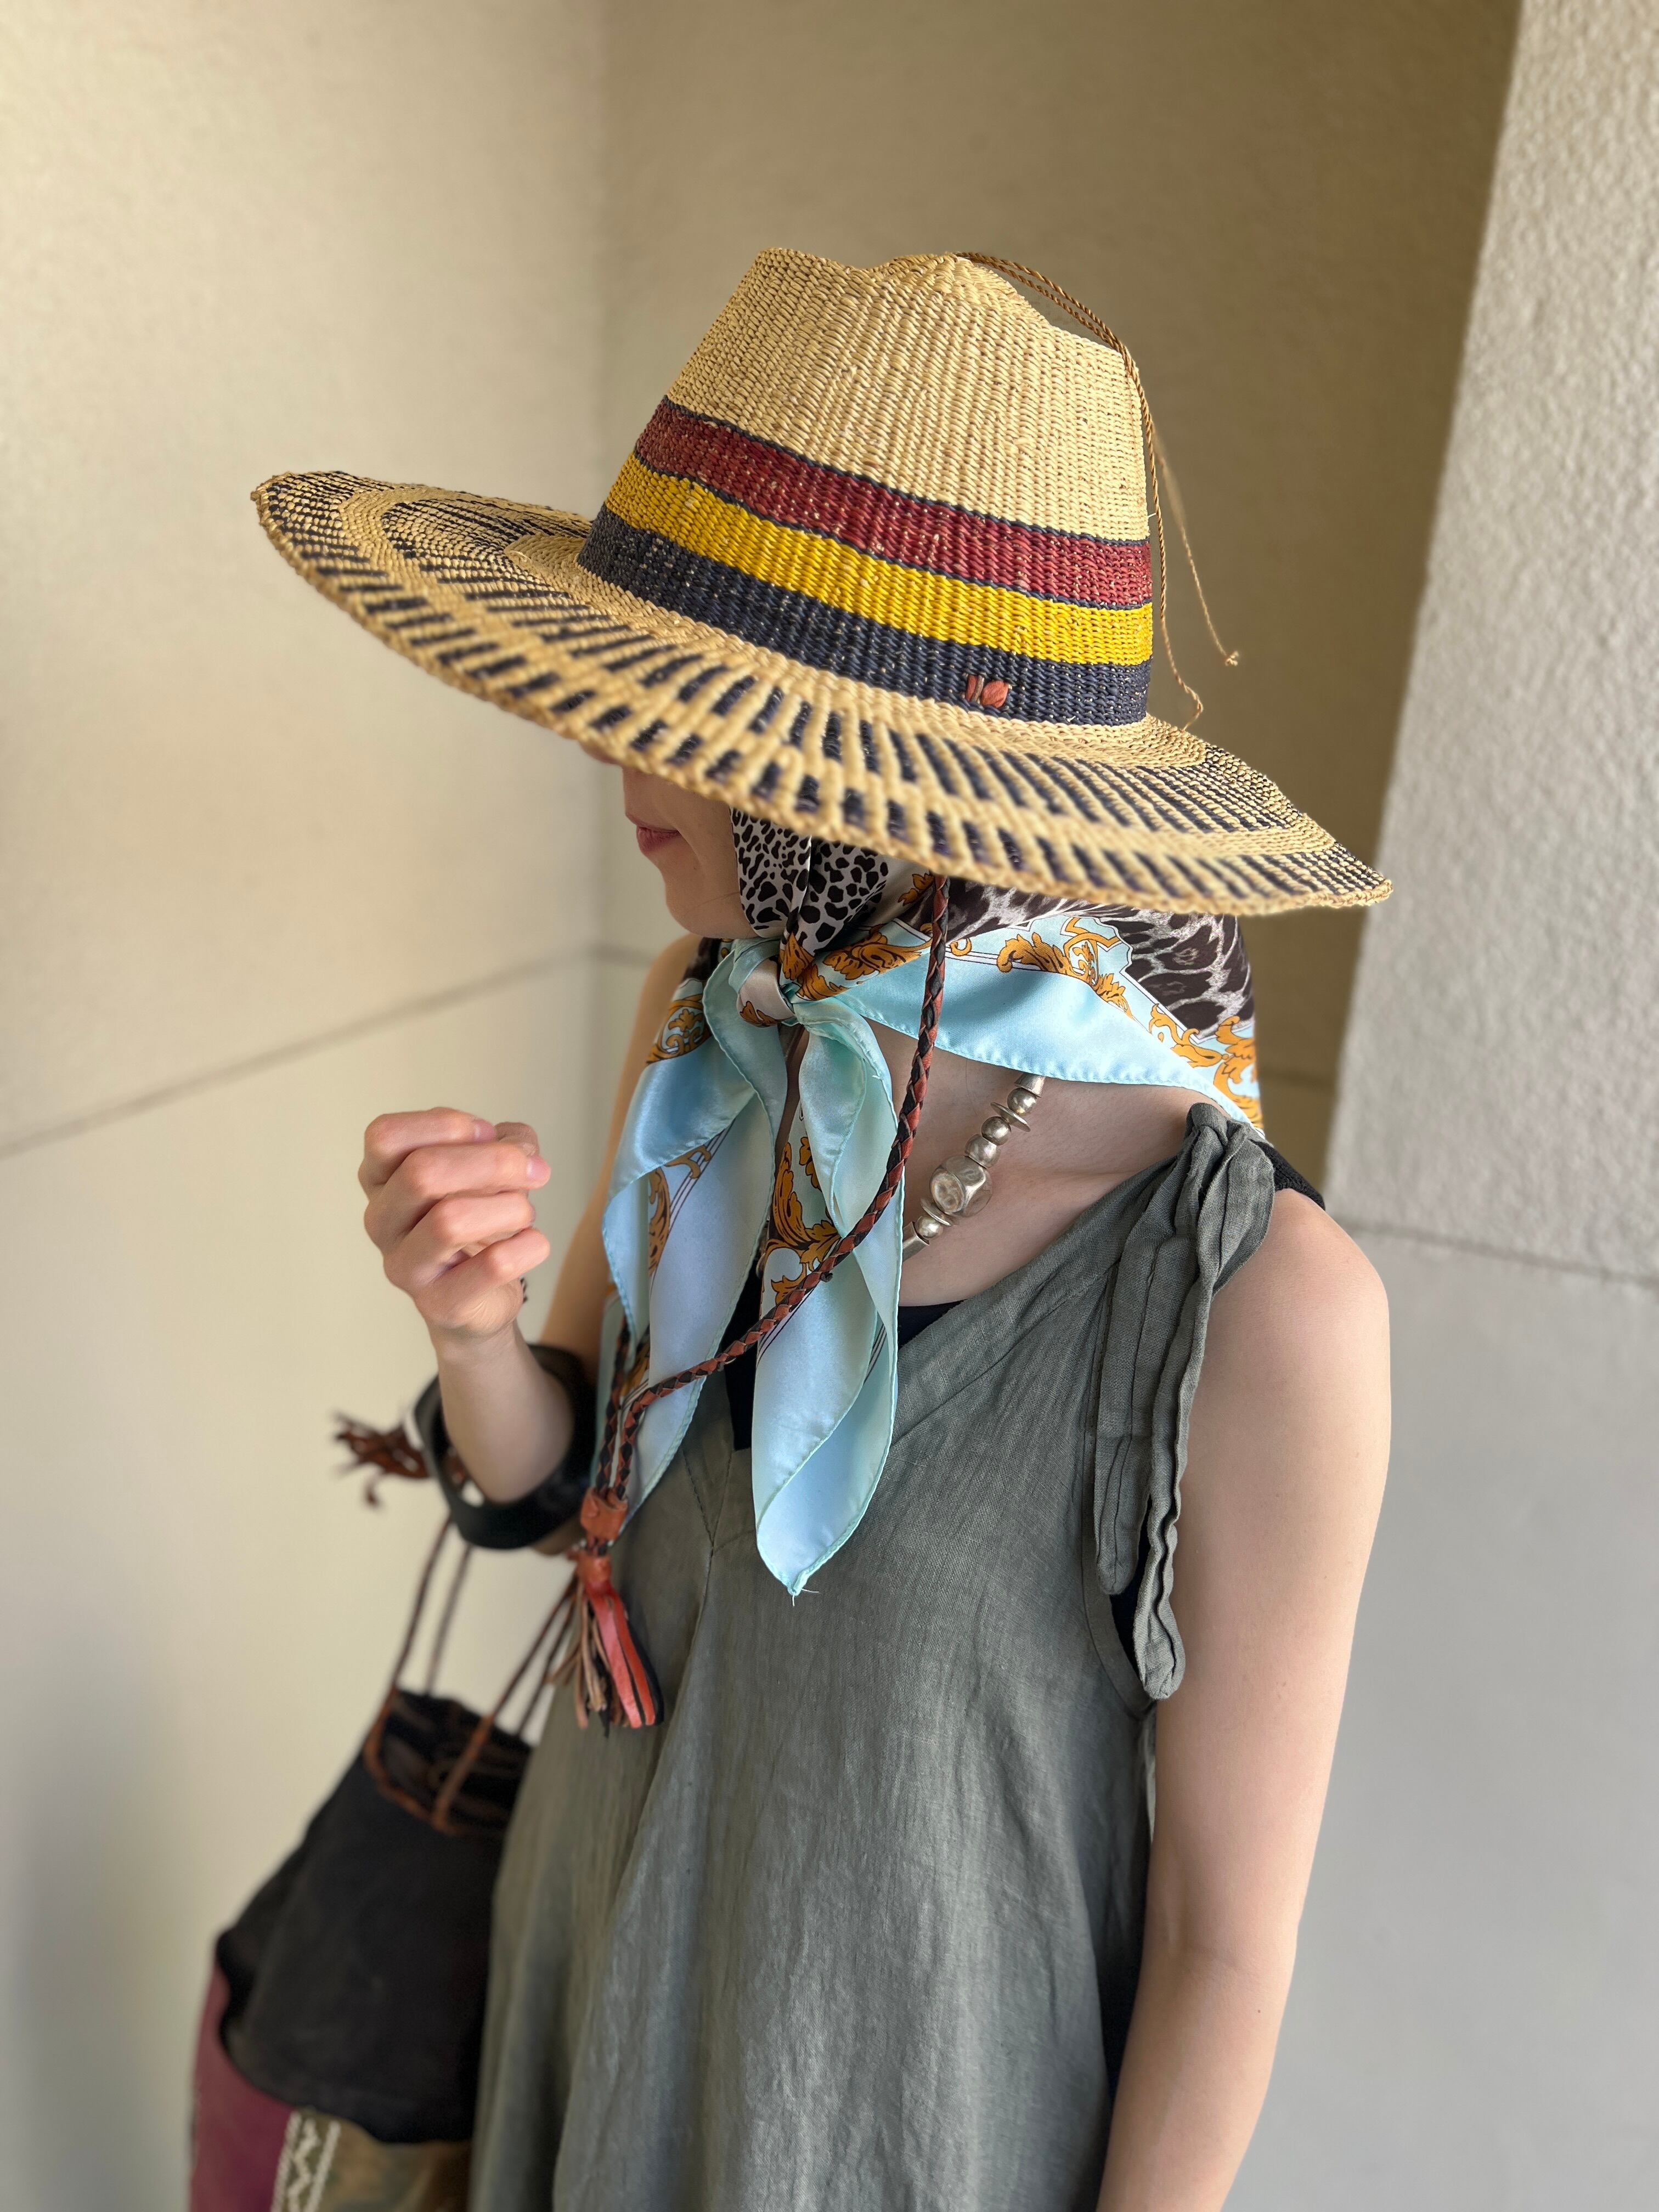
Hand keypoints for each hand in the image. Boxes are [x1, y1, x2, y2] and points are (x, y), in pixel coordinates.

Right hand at [360, 1109, 551, 1348]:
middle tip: (536, 1170)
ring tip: (527, 1212)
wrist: (482, 1294)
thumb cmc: (478, 1215)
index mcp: (380, 1178)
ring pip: (450, 1221)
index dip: (445, 1125)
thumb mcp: (492, 1164)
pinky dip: (526, 1247)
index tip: (486, 1133)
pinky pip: (490, 1267)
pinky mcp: (438, 1304)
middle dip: (492, 1162)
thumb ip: (507, 1143)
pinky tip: (534, 1242)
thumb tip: (521, 1154)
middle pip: (421, 1173)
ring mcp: (404, 1267)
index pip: (386, 1135)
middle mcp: (381, 1222)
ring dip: (509, 1207)